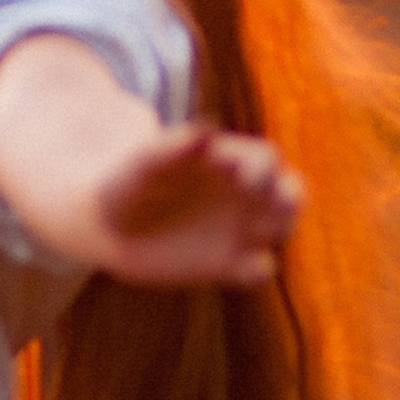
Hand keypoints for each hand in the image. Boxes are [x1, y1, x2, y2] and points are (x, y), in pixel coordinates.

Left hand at [93, 123, 302, 287]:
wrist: (108, 226)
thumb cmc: (129, 181)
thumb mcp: (146, 163)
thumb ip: (175, 147)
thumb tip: (207, 131)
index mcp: (230, 161)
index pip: (266, 159)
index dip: (263, 167)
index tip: (243, 179)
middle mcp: (243, 194)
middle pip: (290, 192)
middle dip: (290, 197)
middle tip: (277, 204)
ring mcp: (239, 230)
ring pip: (281, 228)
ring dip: (281, 230)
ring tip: (260, 232)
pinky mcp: (228, 265)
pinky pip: (258, 269)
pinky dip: (259, 268)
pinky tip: (246, 266)